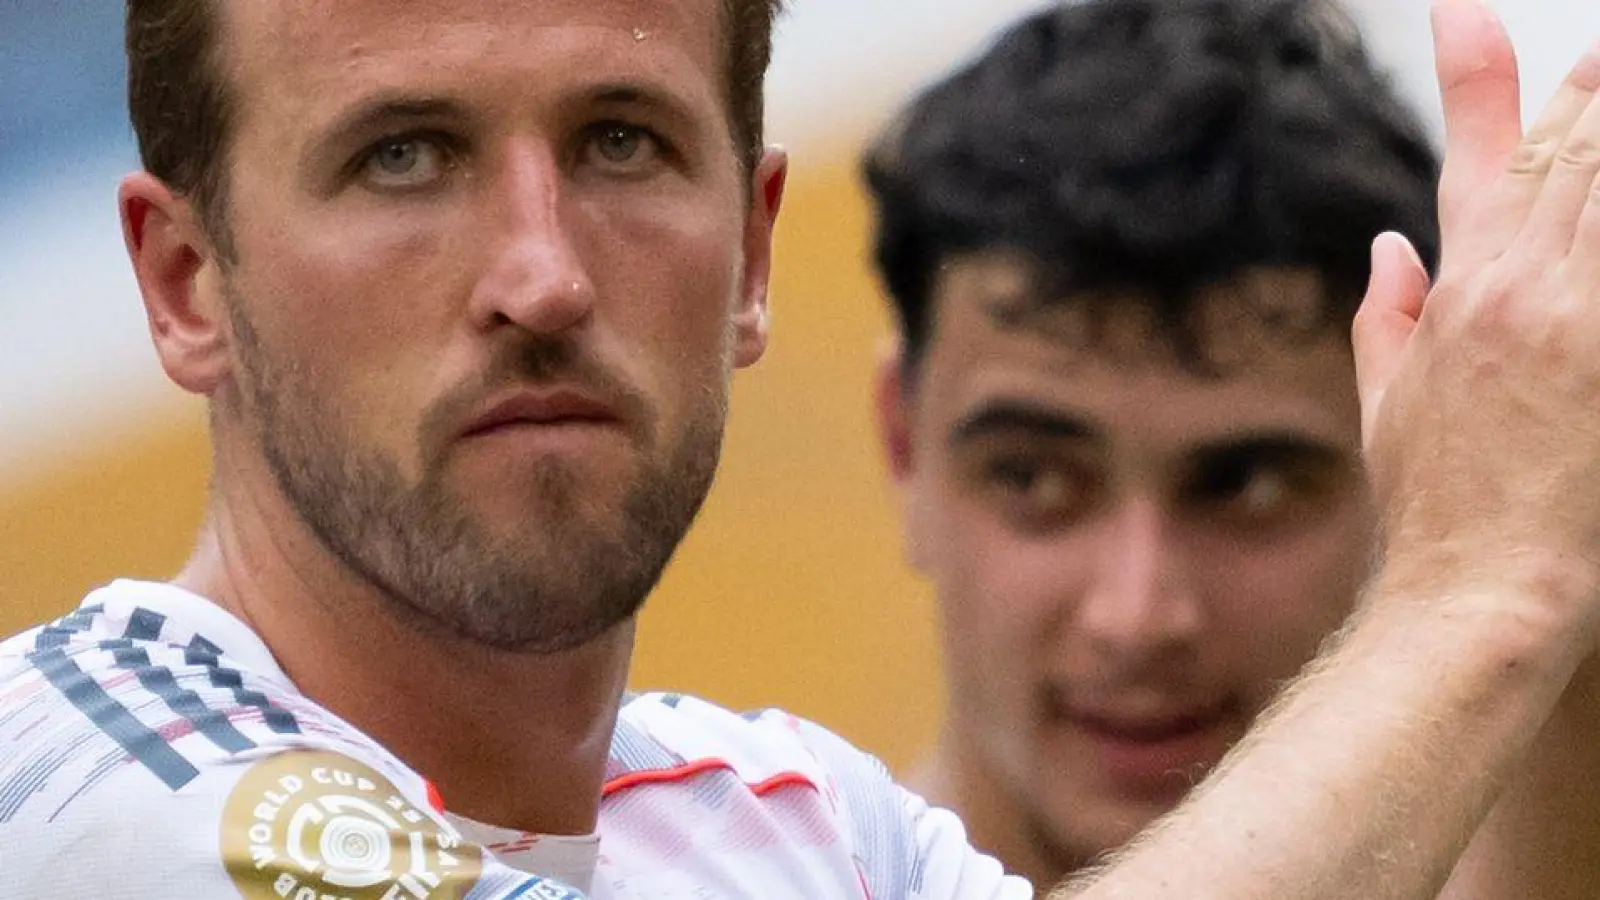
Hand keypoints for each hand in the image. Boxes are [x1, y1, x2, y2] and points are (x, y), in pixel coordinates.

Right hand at [1354, 0, 1599, 648]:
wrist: (1483, 591)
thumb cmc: (1436, 508)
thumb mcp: (1387, 408)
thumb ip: (1386, 316)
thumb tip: (1388, 246)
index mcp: (1457, 292)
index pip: (1472, 151)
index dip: (1477, 70)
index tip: (1466, 9)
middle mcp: (1519, 287)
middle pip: (1569, 144)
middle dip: (1590, 85)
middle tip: (1598, 48)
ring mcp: (1578, 318)